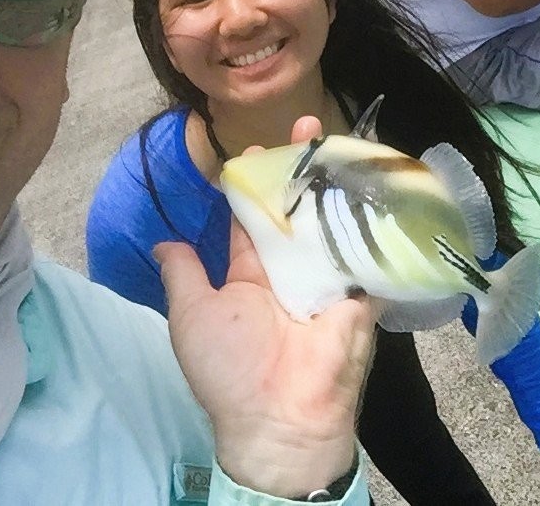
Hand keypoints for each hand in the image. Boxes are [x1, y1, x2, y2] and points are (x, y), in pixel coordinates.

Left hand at [156, 116, 375, 496]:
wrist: (282, 416)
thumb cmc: (230, 368)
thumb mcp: (191, 315)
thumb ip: (183, 275)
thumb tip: (163, 242)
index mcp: (250, 273)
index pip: (252, 215)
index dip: (254, 181)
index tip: (257, 149)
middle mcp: (289, 268)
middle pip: (297, 207)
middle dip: (301, 167)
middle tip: (308, 123)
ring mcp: (328, 275)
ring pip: (332, 217)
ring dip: (337, 178)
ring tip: (339, 137)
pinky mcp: (360, 287)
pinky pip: (368, 246)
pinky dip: (372, 214)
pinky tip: (375, 174)